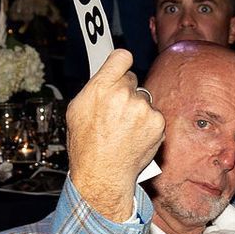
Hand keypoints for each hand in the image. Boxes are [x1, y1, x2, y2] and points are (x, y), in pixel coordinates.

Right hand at [66, 49, 163, 219]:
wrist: (103, 175)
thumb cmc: (86, 146)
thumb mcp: (76, 111)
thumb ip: (94, 89)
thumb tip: (105, 75)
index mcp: (101, 88)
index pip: (121, 57)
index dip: (121, 62)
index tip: (120, 65)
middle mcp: (124, 95)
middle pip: (132, 79)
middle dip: (126, 91)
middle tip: (116, 110)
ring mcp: (143, 109)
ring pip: (143, 99)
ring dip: (137, 110)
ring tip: (124, 129)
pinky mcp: (157, 122)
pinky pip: (153, 115)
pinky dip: (147, 124)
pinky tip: (134, 136)